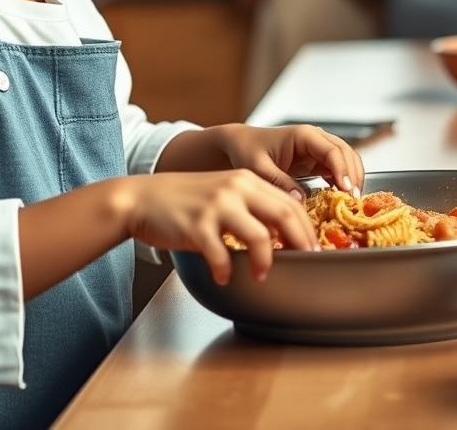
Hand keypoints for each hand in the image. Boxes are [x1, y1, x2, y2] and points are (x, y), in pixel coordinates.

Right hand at [120, 170, 317, 284]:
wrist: (143, 198)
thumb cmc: (185, 201)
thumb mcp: (223, 193)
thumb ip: (251, 206)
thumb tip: (282, 236)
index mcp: (246, 179)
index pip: (291, 202)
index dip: (307, 228)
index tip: (313, 249)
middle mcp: (235, 187)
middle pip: (284, 216)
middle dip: (300, 244)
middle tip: (304, 263)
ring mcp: (217, 205)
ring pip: (259, 236)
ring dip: (266, 261)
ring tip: (261, 274)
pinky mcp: (196, 224)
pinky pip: (221, 254)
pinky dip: (225, 270)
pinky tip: (222, 276)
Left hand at [209, 123, 364, 199]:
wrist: (240, 144)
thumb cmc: (247, 151)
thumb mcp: (258, 167)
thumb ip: (278, 181)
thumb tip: (301, 199)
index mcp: (303, 135)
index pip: (332, 150)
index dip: (342, 170)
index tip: (347, 191)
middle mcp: (315, 138)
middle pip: (346, 152)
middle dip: (353, 175)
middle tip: (354, 201)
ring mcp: (318, 148)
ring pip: (347, 159)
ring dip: (352, 177)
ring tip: (351, 201)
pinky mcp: (317, 159)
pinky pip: (338, 168)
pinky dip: (344, 180)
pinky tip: (343, 198)